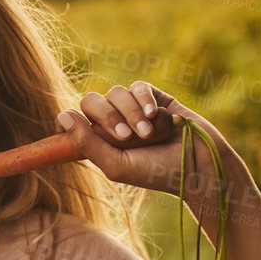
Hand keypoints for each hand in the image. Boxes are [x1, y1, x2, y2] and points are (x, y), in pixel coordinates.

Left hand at [53, 82, 242, 209]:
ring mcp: (132, 108)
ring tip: (149, 134)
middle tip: (127, 137)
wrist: (198, 164)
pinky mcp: (153, 97)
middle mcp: (111, 122)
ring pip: (115, 93)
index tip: (69, 124)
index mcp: (97, 141)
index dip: (68, 121)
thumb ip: (87, 143)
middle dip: (108, 117)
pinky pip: (138, 87)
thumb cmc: (156, 172)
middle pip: (91, 101)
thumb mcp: (116, 165)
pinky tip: (156, 116)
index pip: (71, 121)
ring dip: (132, 114)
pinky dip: (144, 100)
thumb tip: (63, 115)